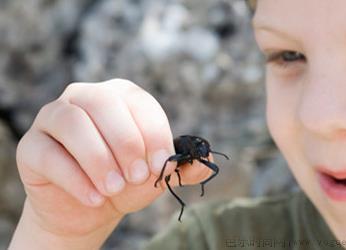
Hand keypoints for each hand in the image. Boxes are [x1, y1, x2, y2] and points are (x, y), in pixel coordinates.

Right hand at [11, 79, 212, 247]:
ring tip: (115, 189)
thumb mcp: (156, 174)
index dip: (154, 134)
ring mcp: (54, 117)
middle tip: (138, 177)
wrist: (90, 205)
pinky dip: (75, 179)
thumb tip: (207, 159)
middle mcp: (85, 97)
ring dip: (99, 159)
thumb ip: (182, 167)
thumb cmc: (125, 181)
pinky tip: (95, 198)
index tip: (163, 166)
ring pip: (73, 123)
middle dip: (126, 143)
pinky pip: (49, 154)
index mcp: (120, 96)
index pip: (139, 102)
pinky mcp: (32, 145)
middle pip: (104, 104)